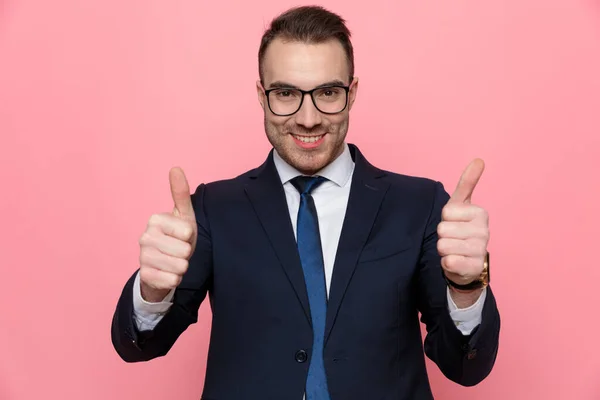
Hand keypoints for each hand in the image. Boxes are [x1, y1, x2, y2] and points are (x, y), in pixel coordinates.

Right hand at [138, 167, 197, 301]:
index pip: (187, 232)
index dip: (189, 236)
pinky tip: (167, 272)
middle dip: (187, 254)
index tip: (181, 235)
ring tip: (174, 260)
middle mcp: (144, 237)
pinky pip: (172, 280)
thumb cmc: (177, 236)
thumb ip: (180, 193)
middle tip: (178, 250)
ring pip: (179, 267)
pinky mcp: (145, 276)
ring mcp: (142, 257)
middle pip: (184, 251)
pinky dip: (175, 279)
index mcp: (155, 220)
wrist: (164, 264)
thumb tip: (175, 168)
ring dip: (182, 267)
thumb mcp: (184, 215)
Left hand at [437, 159, 488, 287]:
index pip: (446, 212)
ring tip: (454, 249)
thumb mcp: (461, 205)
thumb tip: (479, 160)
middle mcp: (484, 231)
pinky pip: (449, 261)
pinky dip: (447, 263)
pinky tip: (456, 262)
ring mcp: (481, 250)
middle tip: (453, 238)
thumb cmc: (461, 229)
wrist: (467, 262)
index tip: (454, 223)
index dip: (444, 219)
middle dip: (443, 235)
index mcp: (480, 213)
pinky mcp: (474, 268)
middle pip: (442, 229)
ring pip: (443, 245)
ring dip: (444, 249)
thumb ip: (467, 183)